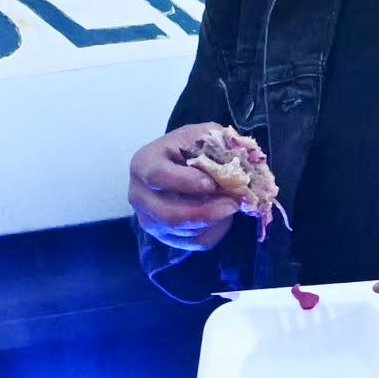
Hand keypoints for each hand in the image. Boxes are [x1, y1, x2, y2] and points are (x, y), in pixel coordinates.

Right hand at [130, 123, 274, 239]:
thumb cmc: (189, 147)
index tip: (213, 183)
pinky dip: (214, 232)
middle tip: (233, 203)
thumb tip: (239, 162)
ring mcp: (149, 219)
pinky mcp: (165, 236)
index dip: (187, 182)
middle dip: (207, 212)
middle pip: (169, 214)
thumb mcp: (202, 135)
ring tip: (231, 205)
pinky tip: (224, 217)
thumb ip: (218, 143)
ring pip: (183, 232)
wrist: (178, 163)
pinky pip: (193, 243)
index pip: (159, 177)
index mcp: (144, 163)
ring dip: (213, 221)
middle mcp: (139, 195)